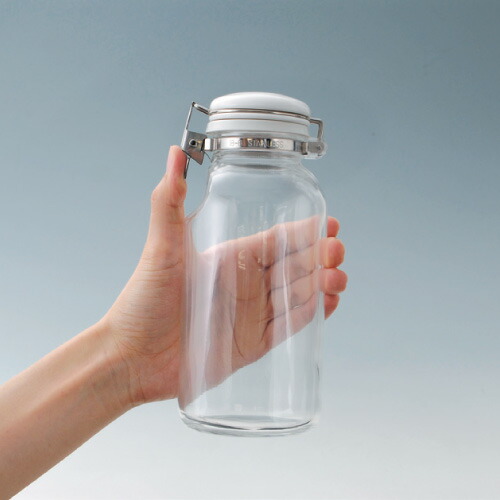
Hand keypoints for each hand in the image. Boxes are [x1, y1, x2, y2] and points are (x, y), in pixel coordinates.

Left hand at [103, 146, 346, 405]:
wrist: (131, 357)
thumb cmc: (142, 301)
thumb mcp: (162, 247)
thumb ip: (169, 201)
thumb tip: (174, 152)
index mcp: (229, 259)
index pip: (276, 240)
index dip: (304, 231)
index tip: (329, 222)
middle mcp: (244, 284)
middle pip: (294, 265)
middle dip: (321, 255)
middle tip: (336, 251)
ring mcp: (251, 314)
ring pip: (298, 294)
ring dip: (323, 284)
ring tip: (337, 277)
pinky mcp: (253, 344)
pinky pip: (290, 326)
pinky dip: (313, 315)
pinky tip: (329, 304)